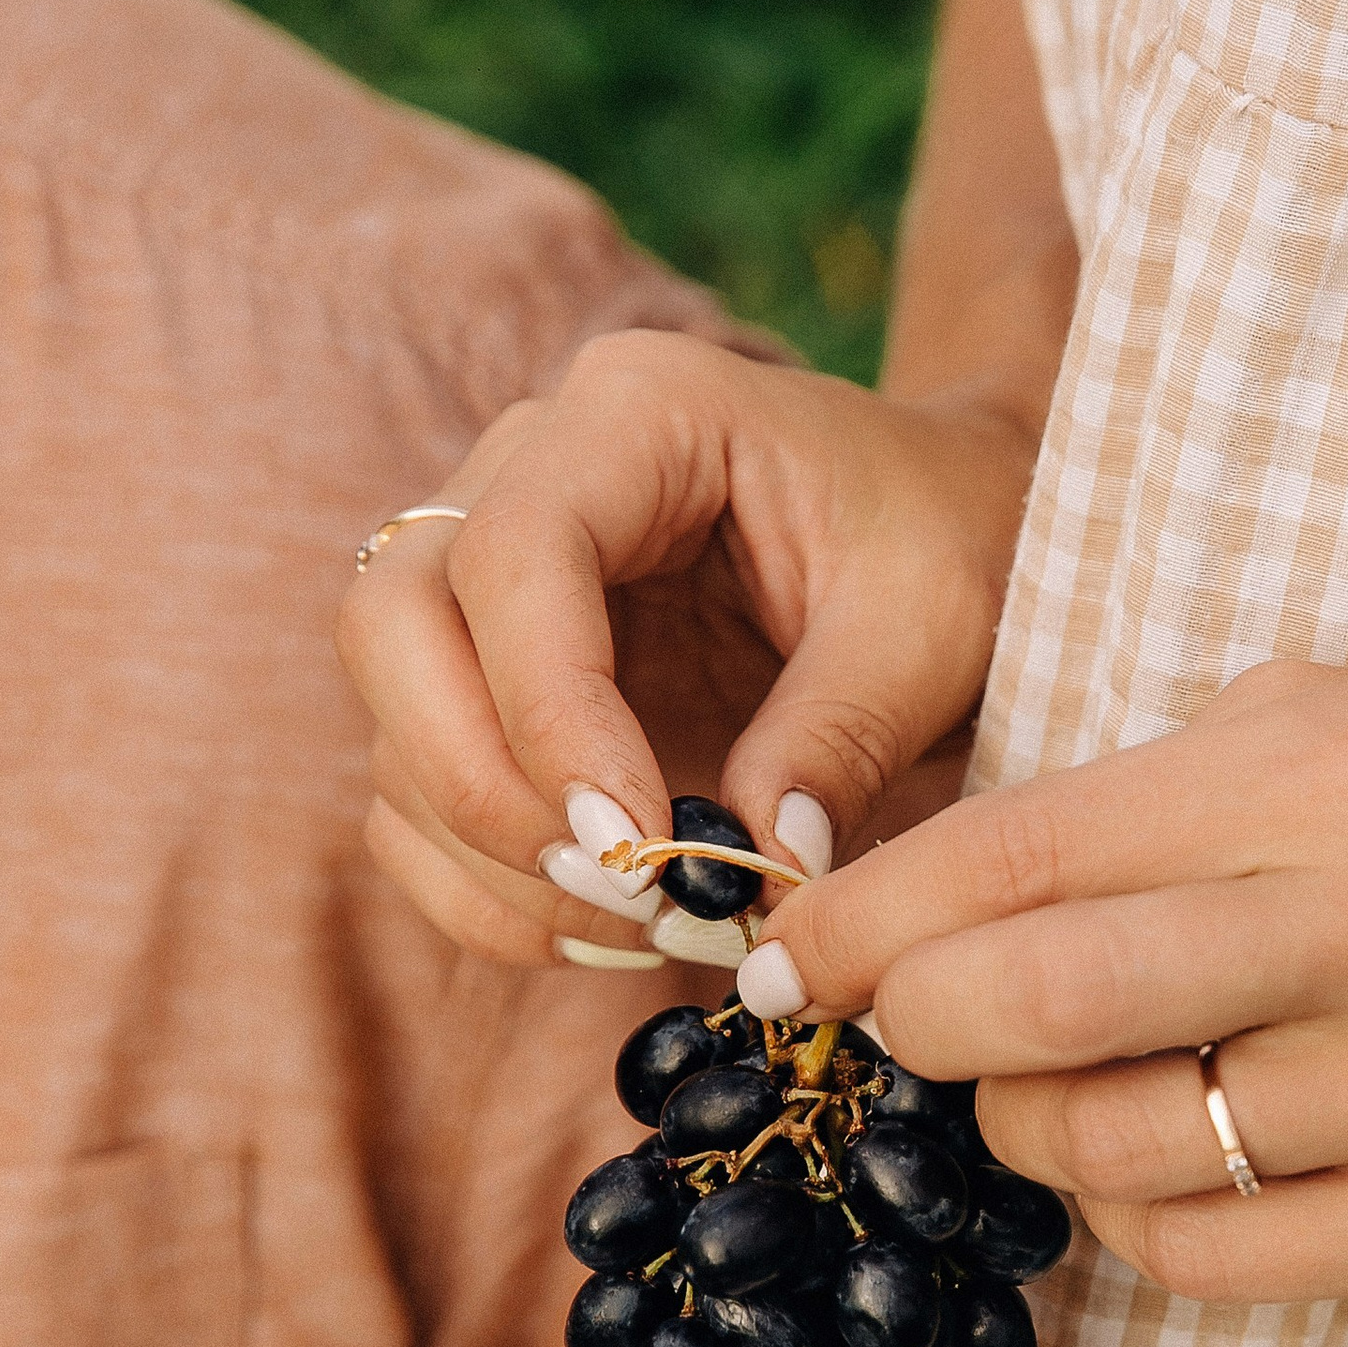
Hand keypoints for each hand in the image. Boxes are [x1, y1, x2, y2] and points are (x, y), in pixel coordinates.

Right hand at [335, 335, 1035, 965]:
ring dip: (483, 856)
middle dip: (477, 782)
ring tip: (637, 926)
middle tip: (615, 890)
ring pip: (391, 720)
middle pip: (391, 620)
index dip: (549, 711)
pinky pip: (418, 795)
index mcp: (639, 412)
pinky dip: (482, 888)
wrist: (956, 532)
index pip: (515, 552)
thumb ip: (842, 736)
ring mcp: (490, 577)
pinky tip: (598, 934)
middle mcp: (528, 472)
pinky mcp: (492, 680)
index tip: (636, 843)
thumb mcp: (933, 623)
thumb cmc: (952, 540)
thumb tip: (755, 869)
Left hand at [734, 662, 1347, 1300]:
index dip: (865, 919)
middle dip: (918, 1026)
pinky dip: (1134, 1212)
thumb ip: (1120, 812)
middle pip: (1039, 1009)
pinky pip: (1211, 1256)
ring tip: (1047, 1079)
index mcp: (1333, 768)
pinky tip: (1157, 1150)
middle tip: (896, 1024)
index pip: (1022, 853)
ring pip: (1112, 1152)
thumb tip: (889, 920)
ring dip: (1025, 1126)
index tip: (789, 955)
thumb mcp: (1314, 728)